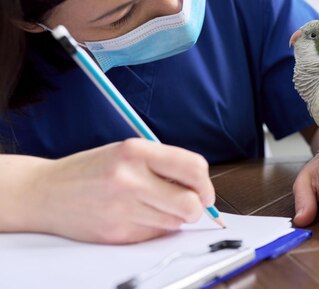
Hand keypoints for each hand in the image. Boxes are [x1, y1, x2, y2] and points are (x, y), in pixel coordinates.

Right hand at [29, 138, 213, 243]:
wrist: (44, 193)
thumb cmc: (92, 170)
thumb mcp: (127, 152)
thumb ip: (164, 164)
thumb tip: (202, 188)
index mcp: (136, 151)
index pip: (193, 168)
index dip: (206, 183)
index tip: (205, 191)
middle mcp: (130, 179)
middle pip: (190, 204)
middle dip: (198, 207)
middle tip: (191, 204)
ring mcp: (122, 208)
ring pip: (175, 222)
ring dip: (174, 217)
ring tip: (152, 205)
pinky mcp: (117, 233)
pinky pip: (155, 234)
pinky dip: (155, 228)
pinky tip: (136, 215)